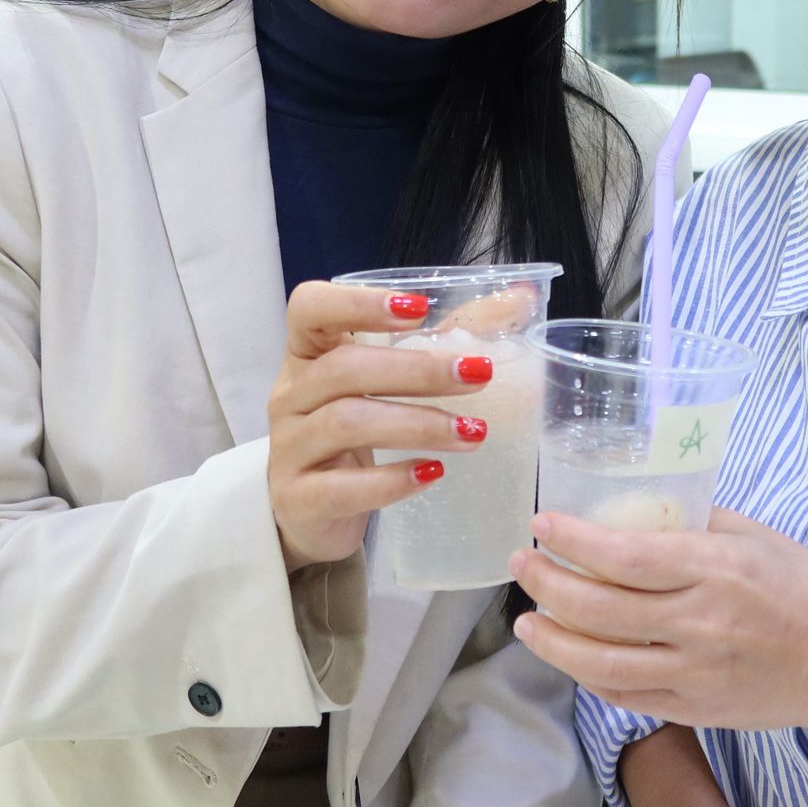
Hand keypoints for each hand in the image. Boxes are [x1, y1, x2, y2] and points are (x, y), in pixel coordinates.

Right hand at [267, 281, 493, 571]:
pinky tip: (433, 473)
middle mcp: (290, 394)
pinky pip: (342, 488)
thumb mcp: (389, 379)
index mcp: (308, 353)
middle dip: (417, 370)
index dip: (357, 303)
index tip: (418, 309)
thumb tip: (519, 296)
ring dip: (417, 424)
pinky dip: (392, 480)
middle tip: (479, 375)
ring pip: (344, 423)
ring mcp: (288, 448)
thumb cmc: (356, 429)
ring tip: (473, 433)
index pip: (309, 308)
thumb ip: (449, 335)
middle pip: (343, 368)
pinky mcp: (298, 499)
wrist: (310, 510)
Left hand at [508, 507, 807, 733]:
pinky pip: (626, 697)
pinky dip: (589, 677)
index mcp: (715, 570)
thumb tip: (640, 505)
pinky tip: (570, 657)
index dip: (573, 542)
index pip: (625, 556)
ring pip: (602, 663)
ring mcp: (694, 674)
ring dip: (553, 642)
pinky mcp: (694, 708)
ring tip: (526, 623)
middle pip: (600, 610)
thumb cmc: (805, 589)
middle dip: (548, 586)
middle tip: (522, 565)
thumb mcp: (756, 536)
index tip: (541, 525)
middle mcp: (699, 623)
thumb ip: (697, 521)